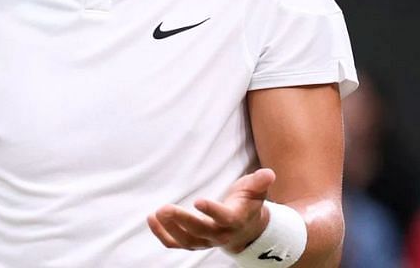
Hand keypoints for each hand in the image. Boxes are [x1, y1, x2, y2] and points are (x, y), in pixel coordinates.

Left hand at [147, 168, 275, 252]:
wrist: (245, 230)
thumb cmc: (247, 205)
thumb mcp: (255, 192)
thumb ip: (259, 183)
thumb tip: (268, 174)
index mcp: (234, 220)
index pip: (224, 218)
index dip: (212, 211)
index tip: (198, 201)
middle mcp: (220, 234)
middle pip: (200, 231)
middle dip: (182, 220)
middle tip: (165, 208)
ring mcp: (205, 241)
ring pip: (186, 241)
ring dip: (169, 229)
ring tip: (156, 213)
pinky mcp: (193, 243)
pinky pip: (176, 244)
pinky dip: (162, 235)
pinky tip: (151, 220)